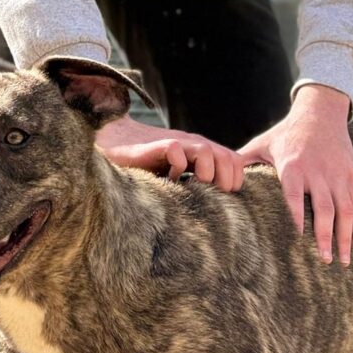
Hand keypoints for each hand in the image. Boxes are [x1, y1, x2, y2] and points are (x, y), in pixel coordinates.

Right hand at [96, 116, 246, 192]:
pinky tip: (168, 179)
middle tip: (210, 196)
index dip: (235, 179)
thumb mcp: (178, 175)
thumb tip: (215, 210)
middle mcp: (193, 145)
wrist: (118, 144)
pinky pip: (176, 152)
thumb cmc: (148, 165)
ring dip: (205, 173)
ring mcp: (177, 143)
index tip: (224, 197)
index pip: (234, 160)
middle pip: (227, 156)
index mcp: (202, 152)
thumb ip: (195, 183)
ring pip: (206, 151)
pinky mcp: (157, 145)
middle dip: (224, 180)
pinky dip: (177, 168)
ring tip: (191, 186)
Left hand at [236, 84, 352, 265]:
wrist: (322, 110)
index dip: (296, 217)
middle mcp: (318, 172)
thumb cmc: (286, 132)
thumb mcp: (263, 143)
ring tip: (344, 261)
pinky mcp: (350, 176)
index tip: (296, 240)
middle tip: (324, 260)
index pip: (294, 196)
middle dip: (325, 236)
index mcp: (293, 167)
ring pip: (345, 210)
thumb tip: (216, 180)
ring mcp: (337, 175)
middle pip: (324, 208)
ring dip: (346, 237)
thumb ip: (242, 162)